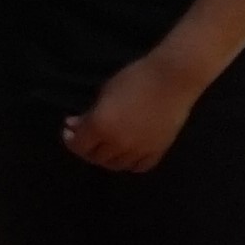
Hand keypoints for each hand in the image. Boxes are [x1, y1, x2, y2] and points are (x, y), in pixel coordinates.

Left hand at [61, 54, 198, 174]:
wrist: (173, 78)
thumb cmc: (135, 78)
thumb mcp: (105, 92)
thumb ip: (89, 114)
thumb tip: (75, 127)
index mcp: (100, 127)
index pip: (78, 146)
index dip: (71, 139)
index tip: (71, 130)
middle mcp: (117, 144)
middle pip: (96, 158)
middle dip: (88, 147)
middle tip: (89, 136)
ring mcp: (139, 150)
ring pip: (117, 165)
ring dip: (108, 157)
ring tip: (108, 144)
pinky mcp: (158, 151)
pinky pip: (139, 166)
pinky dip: (130, 162)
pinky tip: (128, 152)